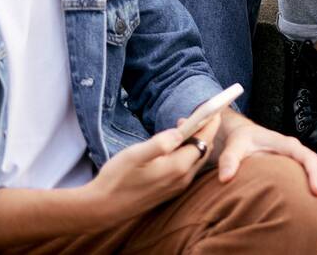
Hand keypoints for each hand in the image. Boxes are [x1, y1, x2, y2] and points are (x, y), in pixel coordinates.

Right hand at [84, 116, 219, 226]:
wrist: (101, 209)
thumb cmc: (116, 179)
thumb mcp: (134, 155)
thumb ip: (159, 143)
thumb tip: (180, 131)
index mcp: (177, 167)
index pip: (204, 140)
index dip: (211, 123)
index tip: (215, 107)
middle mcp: (182, 179)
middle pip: (204, 149)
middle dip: (203, 131)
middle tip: (191, 116)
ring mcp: (177, 187)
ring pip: (196, 159)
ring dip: (194, 142)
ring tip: (181, 128)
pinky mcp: (170, 191)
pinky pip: (188, 168)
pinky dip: (187, 153)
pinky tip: (174, 147)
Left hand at [214, 112, 316, 221]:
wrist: (245, 137)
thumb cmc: (243, 140)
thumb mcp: (235, 146)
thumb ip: (229, 159)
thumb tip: (226, 177)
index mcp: (287, 145)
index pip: (307, 157)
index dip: (314, 173)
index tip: (316, 191)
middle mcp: (298, 153)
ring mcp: (301, 164)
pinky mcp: (299, 174)